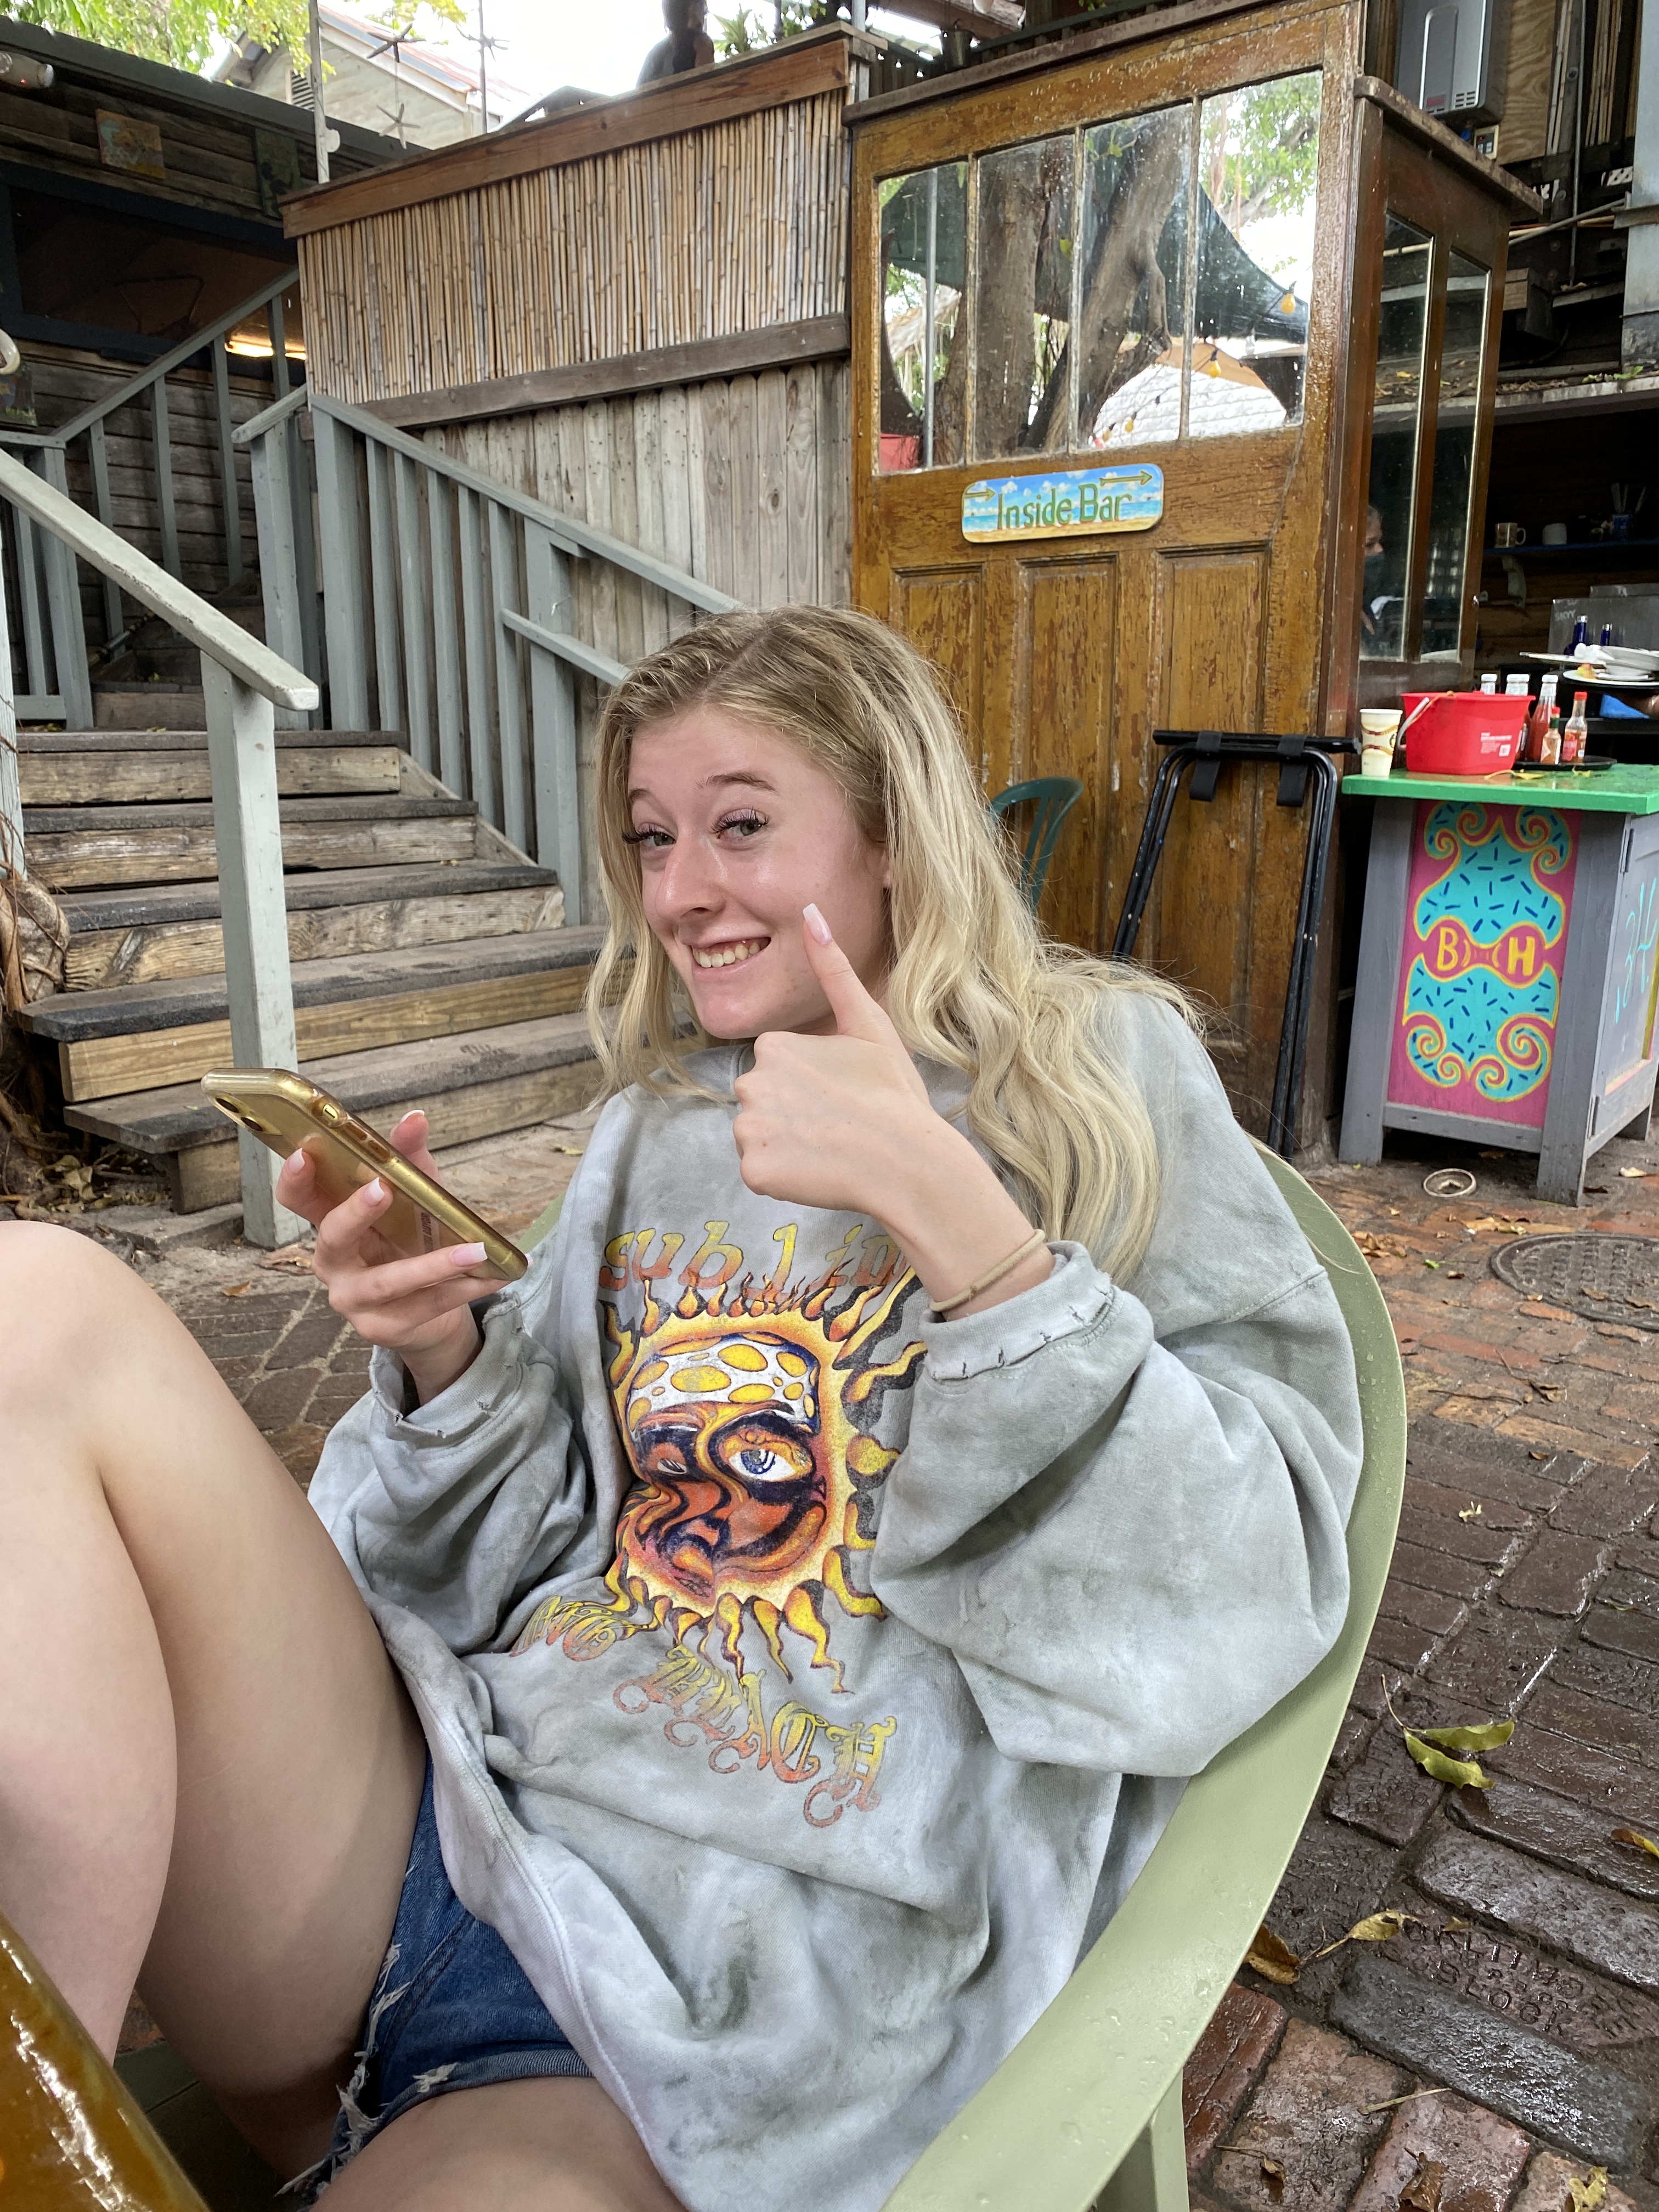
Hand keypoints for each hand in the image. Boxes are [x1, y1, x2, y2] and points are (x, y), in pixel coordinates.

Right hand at [276, 1110, 484, 1401]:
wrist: (427, 1312)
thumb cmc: (410, 1243)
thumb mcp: (413, 1198)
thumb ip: (410, 1161)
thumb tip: (415, 1119)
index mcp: (330, 1224)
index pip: (297, 1200)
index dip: (294, 1178)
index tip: (305, 1153)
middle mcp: (332, 1263)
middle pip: (332, 1237)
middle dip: (356, 1212)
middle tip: (384, 1188)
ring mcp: (352, 1300)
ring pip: (388, 1281)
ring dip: (434, 1264)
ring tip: (477, 1250)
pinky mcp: (381, 1329)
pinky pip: (424, 1306)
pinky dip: (463, 1289)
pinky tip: (494, 1275)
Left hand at [732, 906, 934, 1218]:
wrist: (907, 1162)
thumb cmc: (894, 1093)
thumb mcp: (868, 1023)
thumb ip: (833, 969)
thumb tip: (810, 911)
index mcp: (774, 1045)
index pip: (778, 1067)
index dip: (812, 1083)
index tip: (843, 1093)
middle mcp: (750, 1083)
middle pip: (764, 1100)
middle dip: (794, 1112)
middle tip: (839, 1122)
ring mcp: (749, 1130)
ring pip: (759, 1136)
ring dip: (787, 1144)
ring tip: (831, 1147)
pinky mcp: (754, 1171)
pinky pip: (760, 1173)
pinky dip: (784, 1176)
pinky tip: (818, 1171)